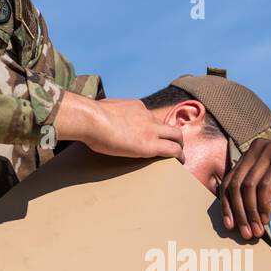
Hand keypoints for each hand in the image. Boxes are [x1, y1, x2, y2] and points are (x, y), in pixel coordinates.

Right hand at [54, 95, 183, 159]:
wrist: (91, 119)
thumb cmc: (89, 116)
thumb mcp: (101, 108)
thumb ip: (105, 112)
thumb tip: (93, 114)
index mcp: (135, 107)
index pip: (149, 117)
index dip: (153, 127)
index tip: (151, 134)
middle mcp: (146, 116)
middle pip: (167, 124)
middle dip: (172, 134)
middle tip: (173, 145)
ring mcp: (150, 130)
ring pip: (175, 135)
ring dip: (179, 145)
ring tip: (180, 156)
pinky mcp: (151, 145)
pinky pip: (173, 150)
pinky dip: (179, 155)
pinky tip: (181, 162)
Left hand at [219, 139, 270, 238]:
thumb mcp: (270, 193)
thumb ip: (253, 202)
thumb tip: (237, 223)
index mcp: (249, 156)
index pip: (228, 182)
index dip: (226, 206)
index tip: (229, 226)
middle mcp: (256, 149)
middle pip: (236, 185)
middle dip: (239, 212)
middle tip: (245, 233)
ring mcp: (268, 151)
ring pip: (249, 186)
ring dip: (251, 212)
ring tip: (257, 230)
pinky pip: (266, 185)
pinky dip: (264, 205)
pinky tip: (267, 219)